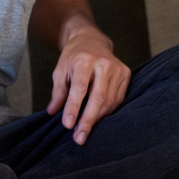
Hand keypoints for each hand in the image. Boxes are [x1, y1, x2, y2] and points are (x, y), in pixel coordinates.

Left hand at [47, 25, 130, 144]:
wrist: (91, 40)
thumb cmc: (73, 58)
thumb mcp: (60, 71)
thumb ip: (58, 92)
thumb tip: (53, 113)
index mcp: (84, 60)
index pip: (80, 88)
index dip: (74, 108)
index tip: (67, 125)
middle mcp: (104, 63)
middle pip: (98, 97)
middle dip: (88, 120)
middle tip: (79, 138)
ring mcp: (117, 68)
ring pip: (109, 101)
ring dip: (97, 119)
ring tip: (85, 130)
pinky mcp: (126, 74)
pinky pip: (117, 99)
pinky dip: (107, 112)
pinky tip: (97, 118)